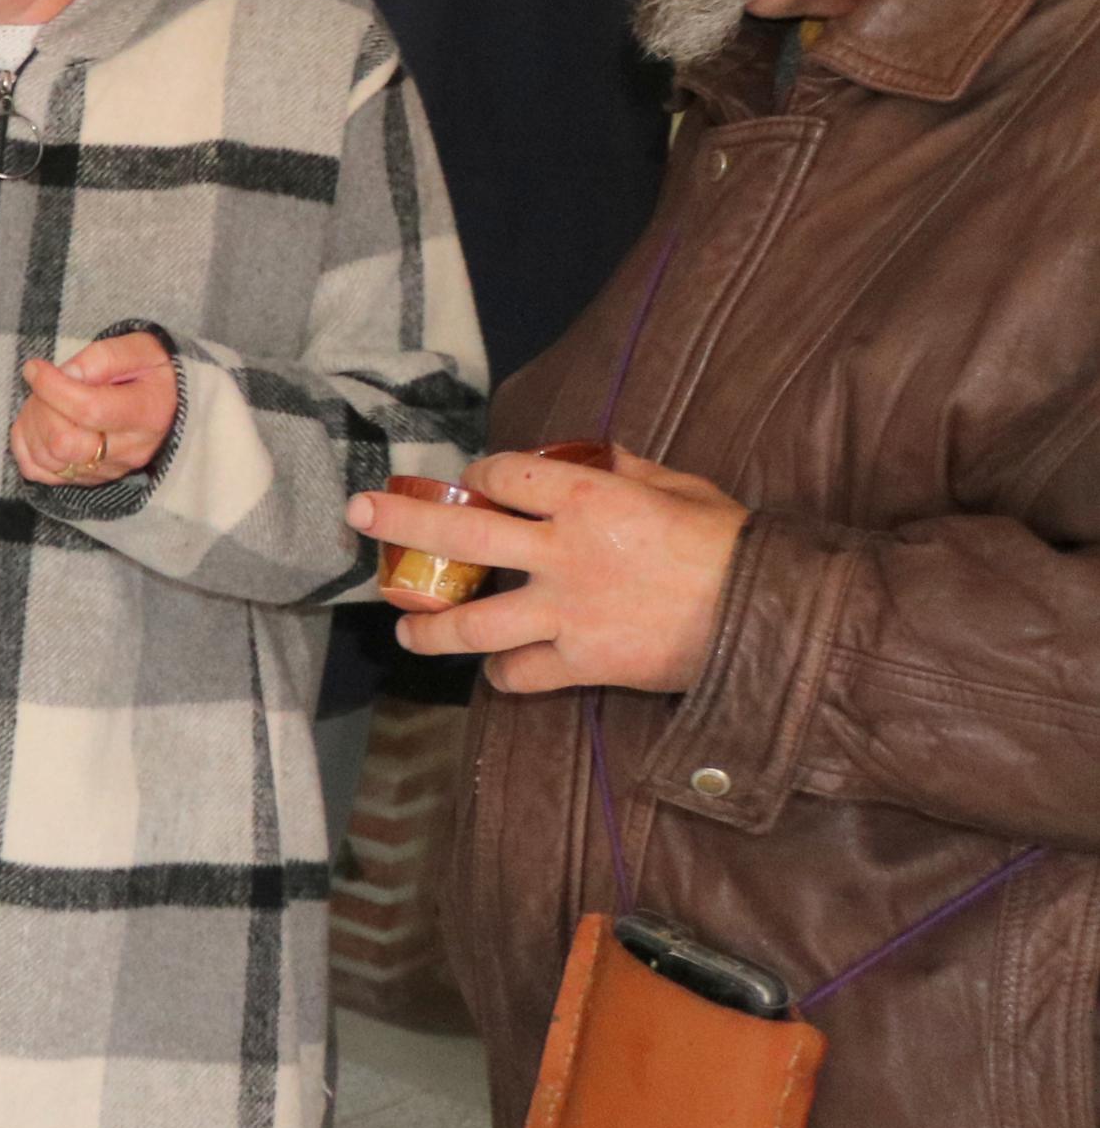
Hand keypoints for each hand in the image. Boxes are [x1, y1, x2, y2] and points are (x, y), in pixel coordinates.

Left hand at [10, 330, 177, 488]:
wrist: (168, 401)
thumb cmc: (150, 370)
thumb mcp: (138, 349)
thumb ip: (101, 358)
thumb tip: (65, 375)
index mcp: (148, 412)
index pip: (89, 410)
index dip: (51, 388)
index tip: (35, 368)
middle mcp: (131, 450)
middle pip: (64, 442)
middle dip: (40, 408)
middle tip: (43, 384)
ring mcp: (109, 470)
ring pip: (47, 458)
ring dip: (31, 424)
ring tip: (42, 399)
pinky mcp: (88, 479)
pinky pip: (38, 471)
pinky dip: (25, 445)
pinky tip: (36, 421)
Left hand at [344, 447, 750, 694]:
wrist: (770, 617)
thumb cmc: (729, 545)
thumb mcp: (679, 486)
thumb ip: (624, 469)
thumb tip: (588, 454)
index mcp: (588, 497)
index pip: (502, 476)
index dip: (479, 479)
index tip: (471, 487)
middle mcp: (563, 553)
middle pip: (458, 537)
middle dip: (399, 524)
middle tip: (358, 516)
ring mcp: (566, 613)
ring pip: (470, 622)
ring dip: (427, 626)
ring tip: (402, 626)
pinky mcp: (582, 663)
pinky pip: (519, 673)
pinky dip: (502, 673)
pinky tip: (494, 668)